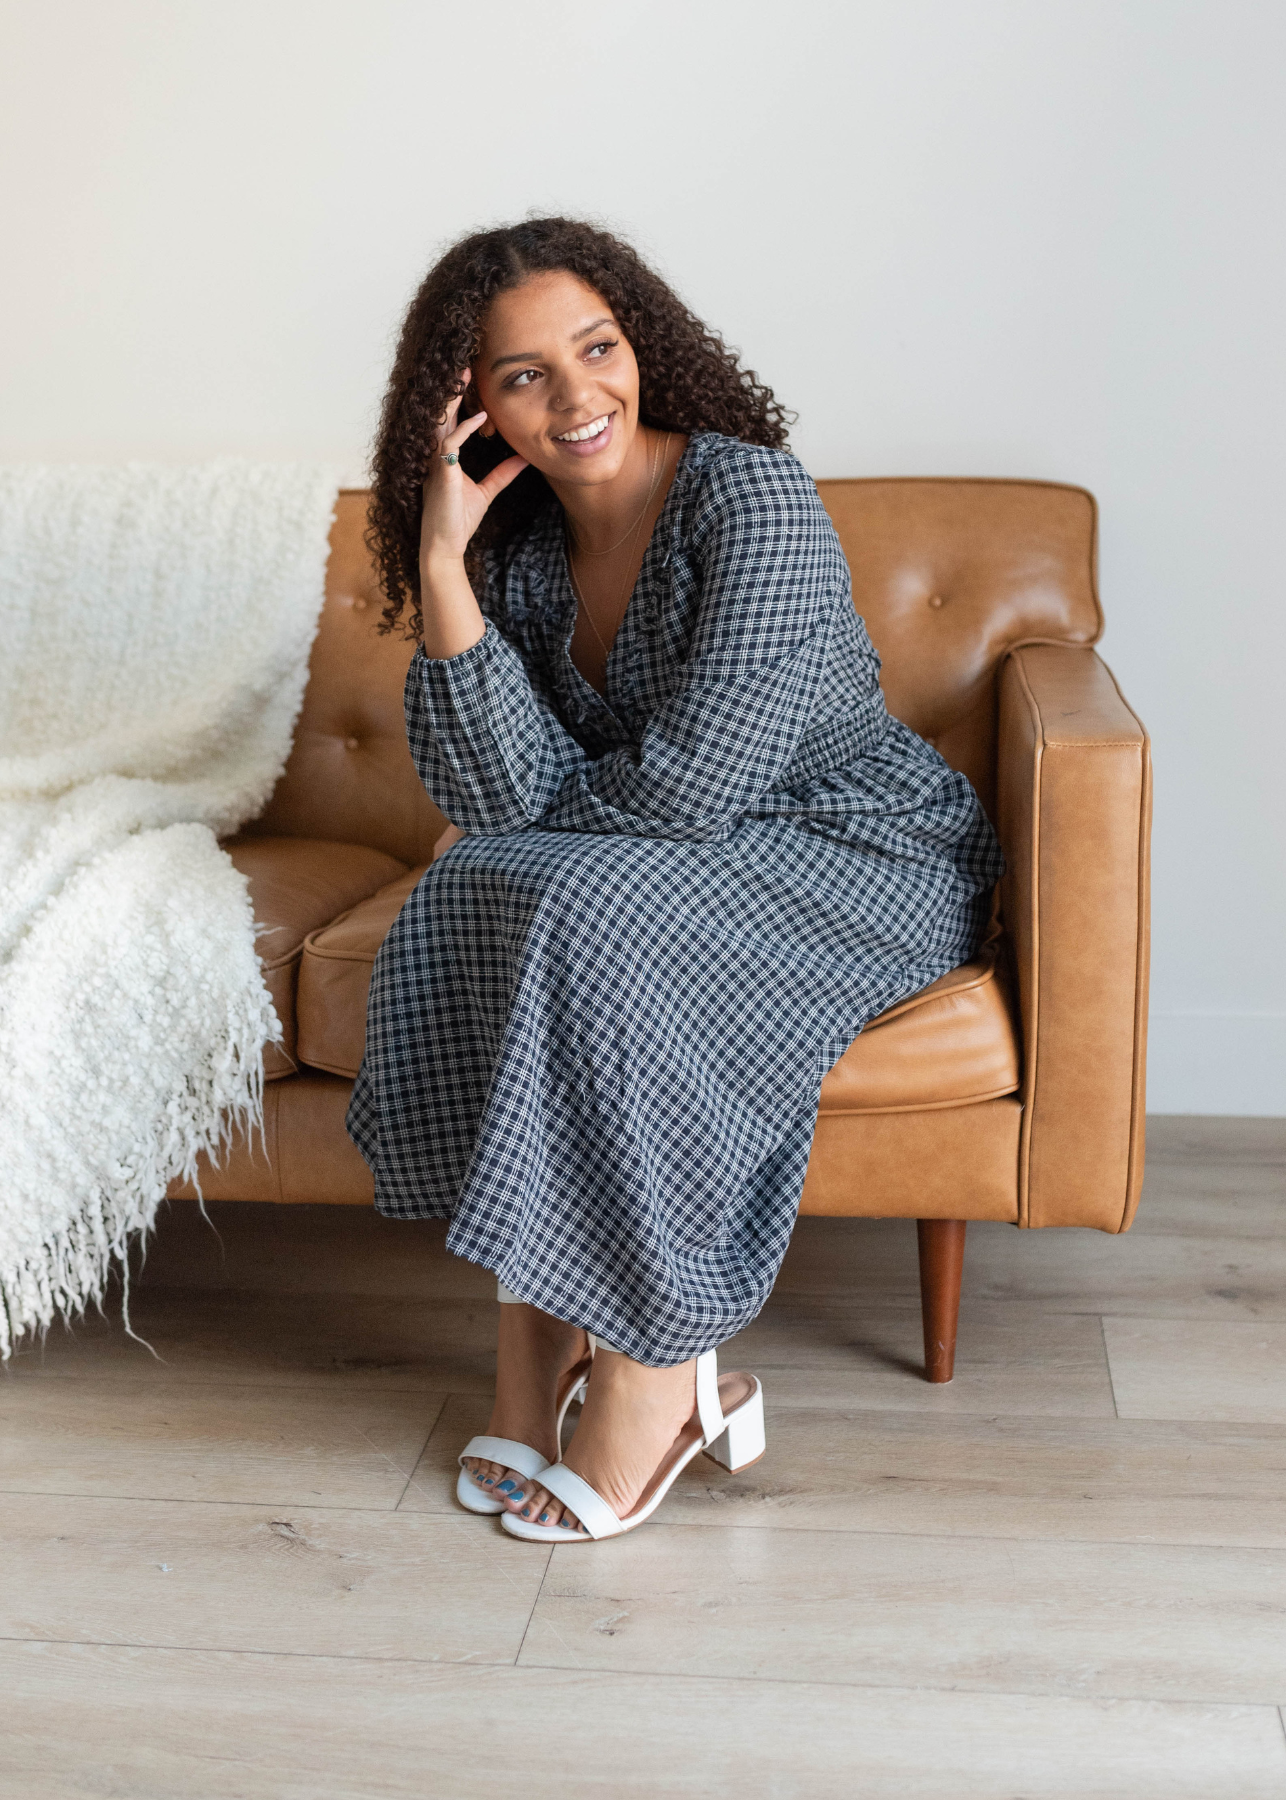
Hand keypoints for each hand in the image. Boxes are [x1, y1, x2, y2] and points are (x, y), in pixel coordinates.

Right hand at [419, 368, 527, 569]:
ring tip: (464, 375)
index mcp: (443, 456)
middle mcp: (434, 455)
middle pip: (441, 413)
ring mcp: (434, 463)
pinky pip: (450, 443)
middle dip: (452, 389)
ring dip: (452, 398)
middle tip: (465, 365)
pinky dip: (465, 429)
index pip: (449, 421)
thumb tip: (524, 458)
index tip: (471, 380)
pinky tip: (482, 418)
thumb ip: (503, 473)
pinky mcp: (440, 473)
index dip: (458, 400)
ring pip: (440, 421)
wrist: (445, 545)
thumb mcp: (486, 492)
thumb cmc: (459, 520)